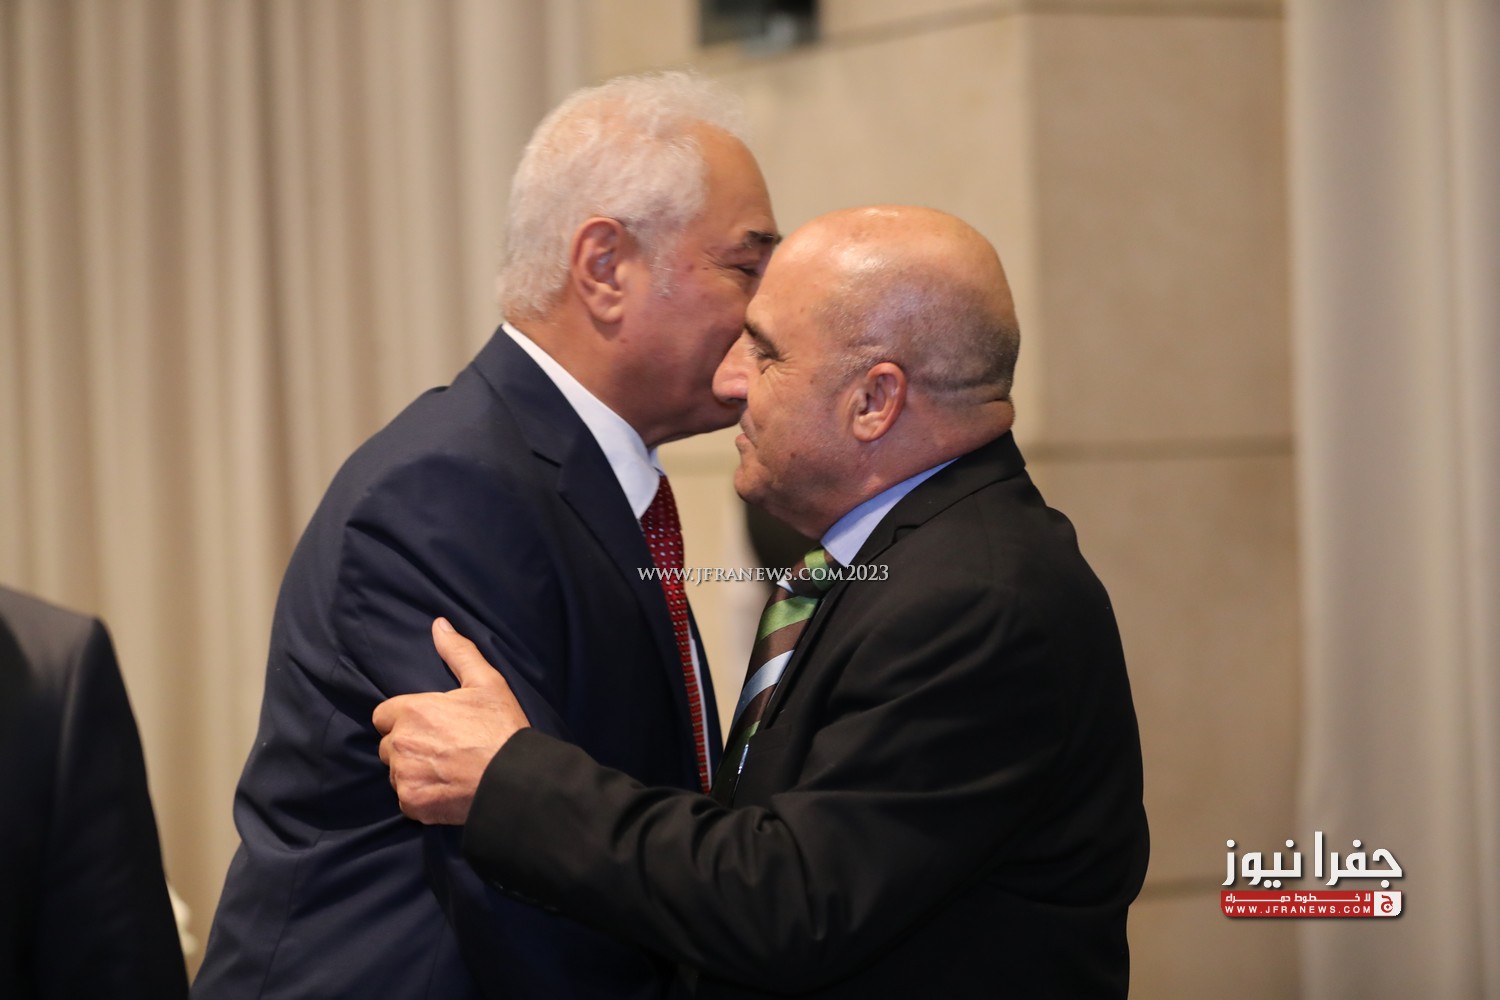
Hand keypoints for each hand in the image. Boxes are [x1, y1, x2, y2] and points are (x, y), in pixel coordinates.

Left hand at [373, 618, 530, 823]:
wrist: (514, 779)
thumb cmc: (501, 728)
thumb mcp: (487, 682)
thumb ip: (458, 652)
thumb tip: (439, 625)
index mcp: (413, 710)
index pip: (383, 716)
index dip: (404, 720)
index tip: (428, 726)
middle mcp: (401, 743)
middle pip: (388, 745)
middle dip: (408, 746)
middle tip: (441, 749)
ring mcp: (404, 775)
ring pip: (396, 772)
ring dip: (413, 771)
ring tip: (446, 770)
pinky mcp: (412, 803)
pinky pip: (405, 798)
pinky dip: (421, 796)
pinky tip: (446, 789)